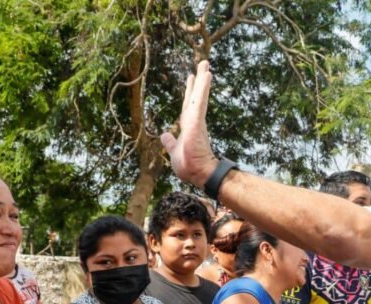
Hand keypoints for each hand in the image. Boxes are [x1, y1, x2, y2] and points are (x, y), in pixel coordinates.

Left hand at [160, 60, 218, 187]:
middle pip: (194, 97)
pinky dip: (202, 88)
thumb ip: (170, 142)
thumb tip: (164, 135)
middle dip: (198, 81)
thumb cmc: (189, 166)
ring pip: (198, 95)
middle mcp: (193, 121)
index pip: (187, 106)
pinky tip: (206, 75)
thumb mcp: (174, 151)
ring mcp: (196, 120)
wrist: (199, 173)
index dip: (189, 92)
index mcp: (188, 127)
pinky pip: (200, 101)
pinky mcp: (198, 121)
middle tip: (202, 64)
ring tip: (205, 64)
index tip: (190, 80)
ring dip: (202, 79)